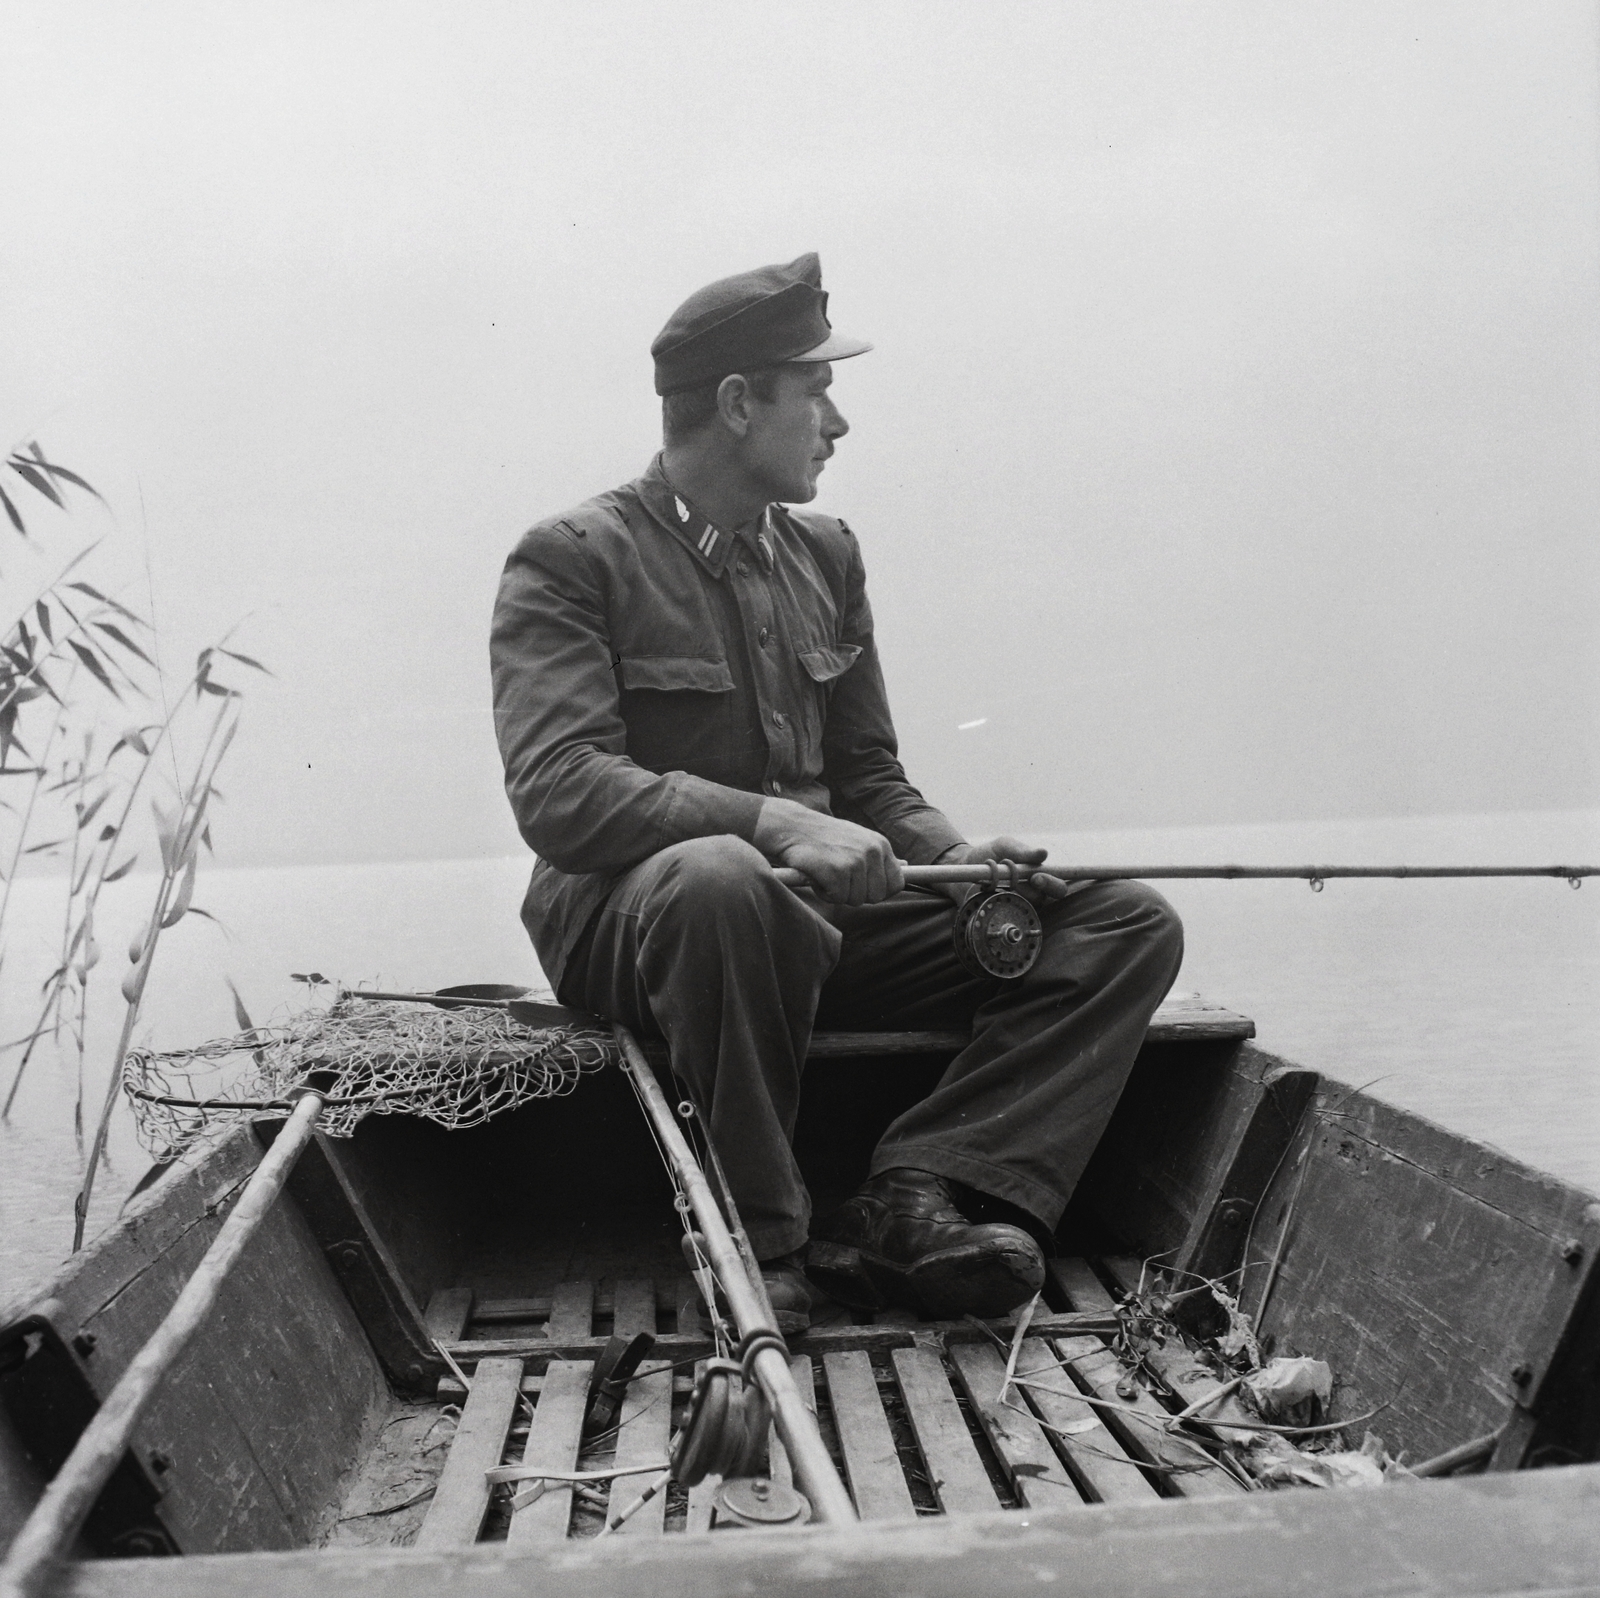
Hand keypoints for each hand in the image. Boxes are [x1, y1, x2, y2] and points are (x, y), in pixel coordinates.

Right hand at [754, 799, 904, 904]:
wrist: (791, 827)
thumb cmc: (823, 837)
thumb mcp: (858, 839)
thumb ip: (879, 856)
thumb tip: (907, 867)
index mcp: (880, 844)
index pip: (896, 884)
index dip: (879, 891)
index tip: (863, 887)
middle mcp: (871, 851)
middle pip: (876, 897)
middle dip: (856, 894)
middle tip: (838, 878)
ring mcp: (854, 861)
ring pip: (856, 900)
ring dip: (838, 893)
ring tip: (826, 872)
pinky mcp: (836, 871)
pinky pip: (837, 898)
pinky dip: (824, 892)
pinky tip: (817, 875)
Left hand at [938, 836, 1071, 905]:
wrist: (963, 865)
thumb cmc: (990, 854)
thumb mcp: (1005, 846)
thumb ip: (1023, 850)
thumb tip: (1043, 853)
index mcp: (1037, 877)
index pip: (1057, 887)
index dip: (1053, 884)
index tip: (1037, 876)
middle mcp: (1030, 894)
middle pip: (1047, 900)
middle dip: (1039, 889)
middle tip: (1027, 879)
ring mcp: (1016, 905)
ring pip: (1024, 904)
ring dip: (1008, 888)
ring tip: (992, 876)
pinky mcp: (1000, 914)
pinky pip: (1003, 913)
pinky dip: (993, 897)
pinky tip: (984, 888)